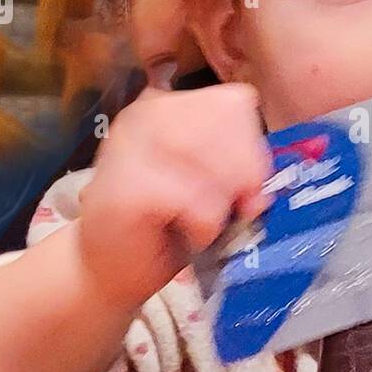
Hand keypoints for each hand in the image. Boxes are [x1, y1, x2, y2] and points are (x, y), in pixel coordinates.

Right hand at [76, 83, 271, 309]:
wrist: (107, 269)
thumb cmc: (165, 226)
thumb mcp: (214, 186)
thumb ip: (240, 169)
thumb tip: (263, 185)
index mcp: (170, 106)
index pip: (233, 103)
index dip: (251, 148)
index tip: (250, 187)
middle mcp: (145, 114)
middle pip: (225, 123)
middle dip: (241, 174)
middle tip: (231, 209)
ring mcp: (128, 145)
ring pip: (210, 158)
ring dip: (220, 202)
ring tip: (205, 222)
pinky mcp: (124, 186)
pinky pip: (192, 198)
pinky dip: (203, 225)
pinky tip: (189, 234)